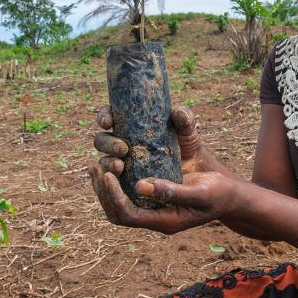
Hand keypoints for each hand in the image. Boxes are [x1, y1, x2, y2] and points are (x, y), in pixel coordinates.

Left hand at [88, 165, 239, 233]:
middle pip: (117, 213)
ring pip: (118, 205)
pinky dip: (115, 182)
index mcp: (165, 221)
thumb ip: (172, 191)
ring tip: (96, 166)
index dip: (113, 196)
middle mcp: (155, 218)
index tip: (107, 173)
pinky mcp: (154, 198)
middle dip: (103, 192)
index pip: (128, 214)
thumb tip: (140, 186)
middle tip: (96, 168)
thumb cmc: (219, 193)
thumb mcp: (200, 191)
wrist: (230, 195)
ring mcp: (153, 210)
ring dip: (104, 188)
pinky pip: (127, 194)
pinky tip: (111, 164)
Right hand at [92, 105, 207, 175]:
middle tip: (122, 148)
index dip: (104, 117)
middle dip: (107, 143)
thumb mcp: (188, 132)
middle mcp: (122, 143)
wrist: (196, 175)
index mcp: (130, 126)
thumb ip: (185, 120)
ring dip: (107, 163)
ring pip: (104, 161)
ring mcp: (124, 164)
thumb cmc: (188, 148)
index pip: (109, 117)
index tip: (108, 122)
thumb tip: (178, 113)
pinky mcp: (128, 183)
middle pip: (101, 141)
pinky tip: (119, 181)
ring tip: (120, 165)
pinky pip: (113, 183)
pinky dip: (112, 182)